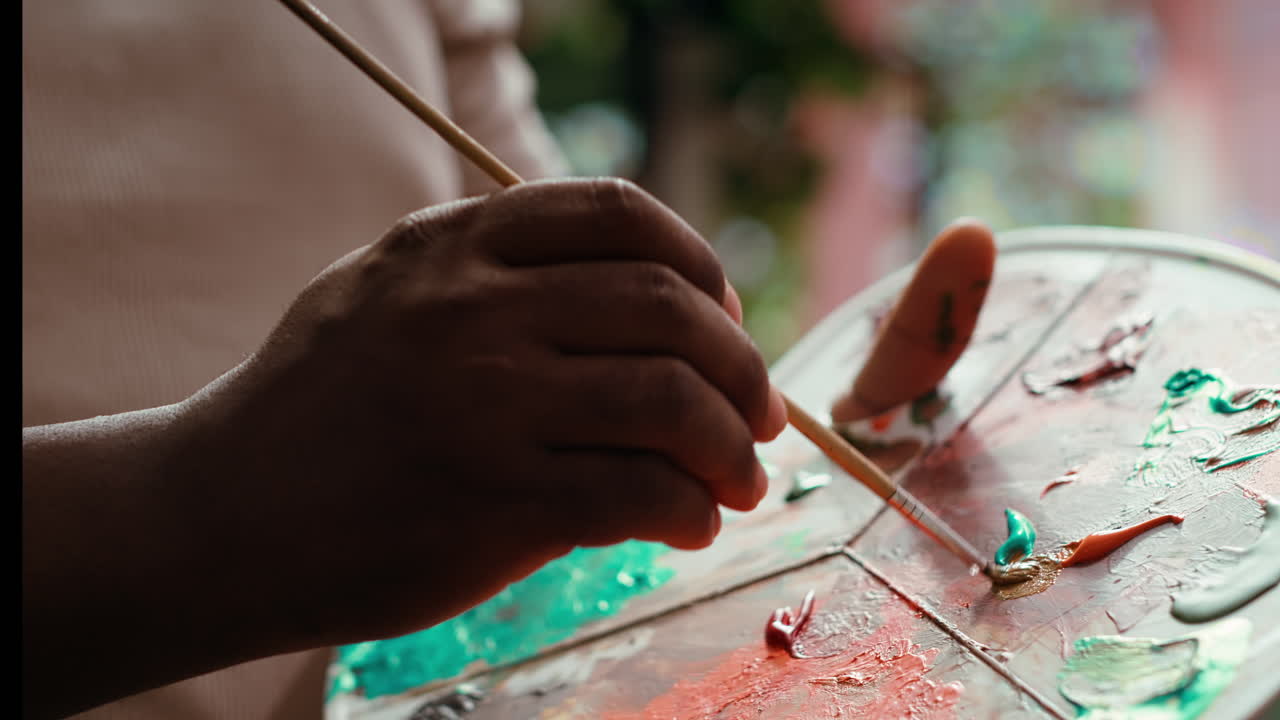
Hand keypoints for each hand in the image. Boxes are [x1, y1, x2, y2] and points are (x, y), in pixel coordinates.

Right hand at [173, 177, 786, 648]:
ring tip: (740, 481)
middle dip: (742, 368)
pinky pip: (639, 493)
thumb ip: (493, 273)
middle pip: (670, 309)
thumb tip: (650, 293)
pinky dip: (689, 510)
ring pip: (672, 402)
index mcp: (454, 245)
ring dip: (733, 448)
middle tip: (759, 416)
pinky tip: (689, 524)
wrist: (218, 515)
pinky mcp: (494, 502)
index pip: (621, 215)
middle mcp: (473, 308)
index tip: (724, 318)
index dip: (701, 264)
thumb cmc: (316, 407)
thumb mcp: (384, 293)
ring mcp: (485, 404)